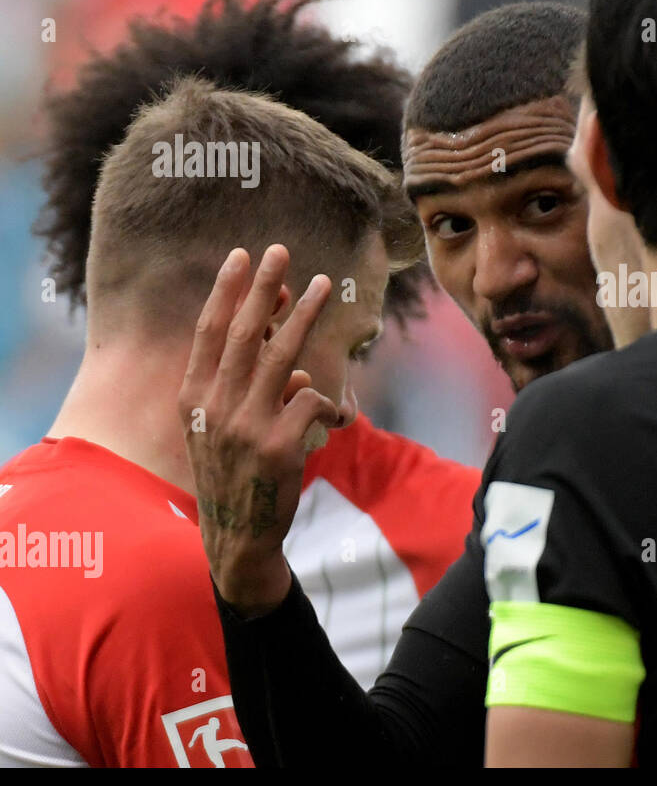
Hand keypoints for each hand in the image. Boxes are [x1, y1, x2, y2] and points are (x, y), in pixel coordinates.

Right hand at [179, 245, 338, 616]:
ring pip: (284, 356)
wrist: (238, 534)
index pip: (210, 332)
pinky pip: (313, 401)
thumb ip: (250, 388)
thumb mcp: (224, 427)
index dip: (227, 292)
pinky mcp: (279, 446)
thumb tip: (296, 361)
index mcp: (193, 397)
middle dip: (264, 286)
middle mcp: (214, 406)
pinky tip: (334, 416)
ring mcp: (245, 426)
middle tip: (280, 251)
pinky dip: (328, 401)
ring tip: (323, 285)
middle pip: (245, 333)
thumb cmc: (236, 471)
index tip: (242, 256)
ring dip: (305, 316)